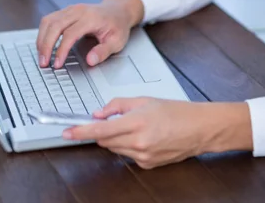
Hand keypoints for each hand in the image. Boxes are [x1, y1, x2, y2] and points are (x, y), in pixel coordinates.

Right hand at [36, 0, 143, 68]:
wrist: (117, 10)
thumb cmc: (117, 26)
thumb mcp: (117, 41)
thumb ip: (103, 51)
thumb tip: (90, 60)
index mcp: (91, 18)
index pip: (70, 34)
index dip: (61, 50)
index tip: (57, 64)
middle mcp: (78, 10)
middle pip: (55, 25)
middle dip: (46, 45)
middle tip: (44, 63)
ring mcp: (70, 9)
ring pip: (48, 21)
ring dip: (42, 39)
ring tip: (41, 56)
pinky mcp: (65, 11)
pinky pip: (49, 20)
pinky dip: (43, 33)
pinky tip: (43, 45)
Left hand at [62, 97, 252, 168]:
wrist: (198, 129)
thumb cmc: (175, 111)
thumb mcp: (143, 100)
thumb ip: (117, 105)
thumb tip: (98, 113)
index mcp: (136, 122)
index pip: (100, 129)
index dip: (81, 132)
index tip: (67, 132)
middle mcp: (138, 143)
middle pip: (104, 140)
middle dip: (101, 129)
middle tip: (107, 118)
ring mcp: (143, 157)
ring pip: (114, 148)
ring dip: (115, 137)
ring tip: (133, 124)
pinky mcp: (147, 165)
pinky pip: (127, 155)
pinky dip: (127, 145)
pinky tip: (142, 136)